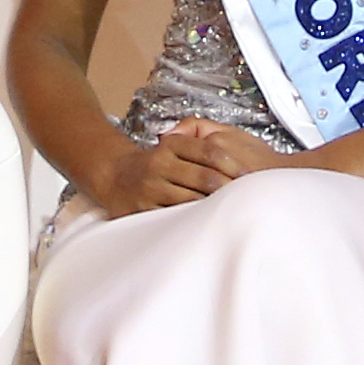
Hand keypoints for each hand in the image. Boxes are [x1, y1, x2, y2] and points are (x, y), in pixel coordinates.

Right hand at [98, 120, 279, 213]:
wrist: (113, 176)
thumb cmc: (154, 164)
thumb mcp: (172, 143)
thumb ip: (198, 141)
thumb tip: (232, 149)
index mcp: (171, 144)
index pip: (210, 152)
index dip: (233, 163)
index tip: (250, 174)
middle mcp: (160, 163)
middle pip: (204, 177)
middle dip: (229, 187)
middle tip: (249, 196)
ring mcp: (151, 186)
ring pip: (192, 199)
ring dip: (213, 206)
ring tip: (233, 212)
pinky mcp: (143, 208)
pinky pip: (174, 215)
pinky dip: (193, 220)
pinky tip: (207, 223)